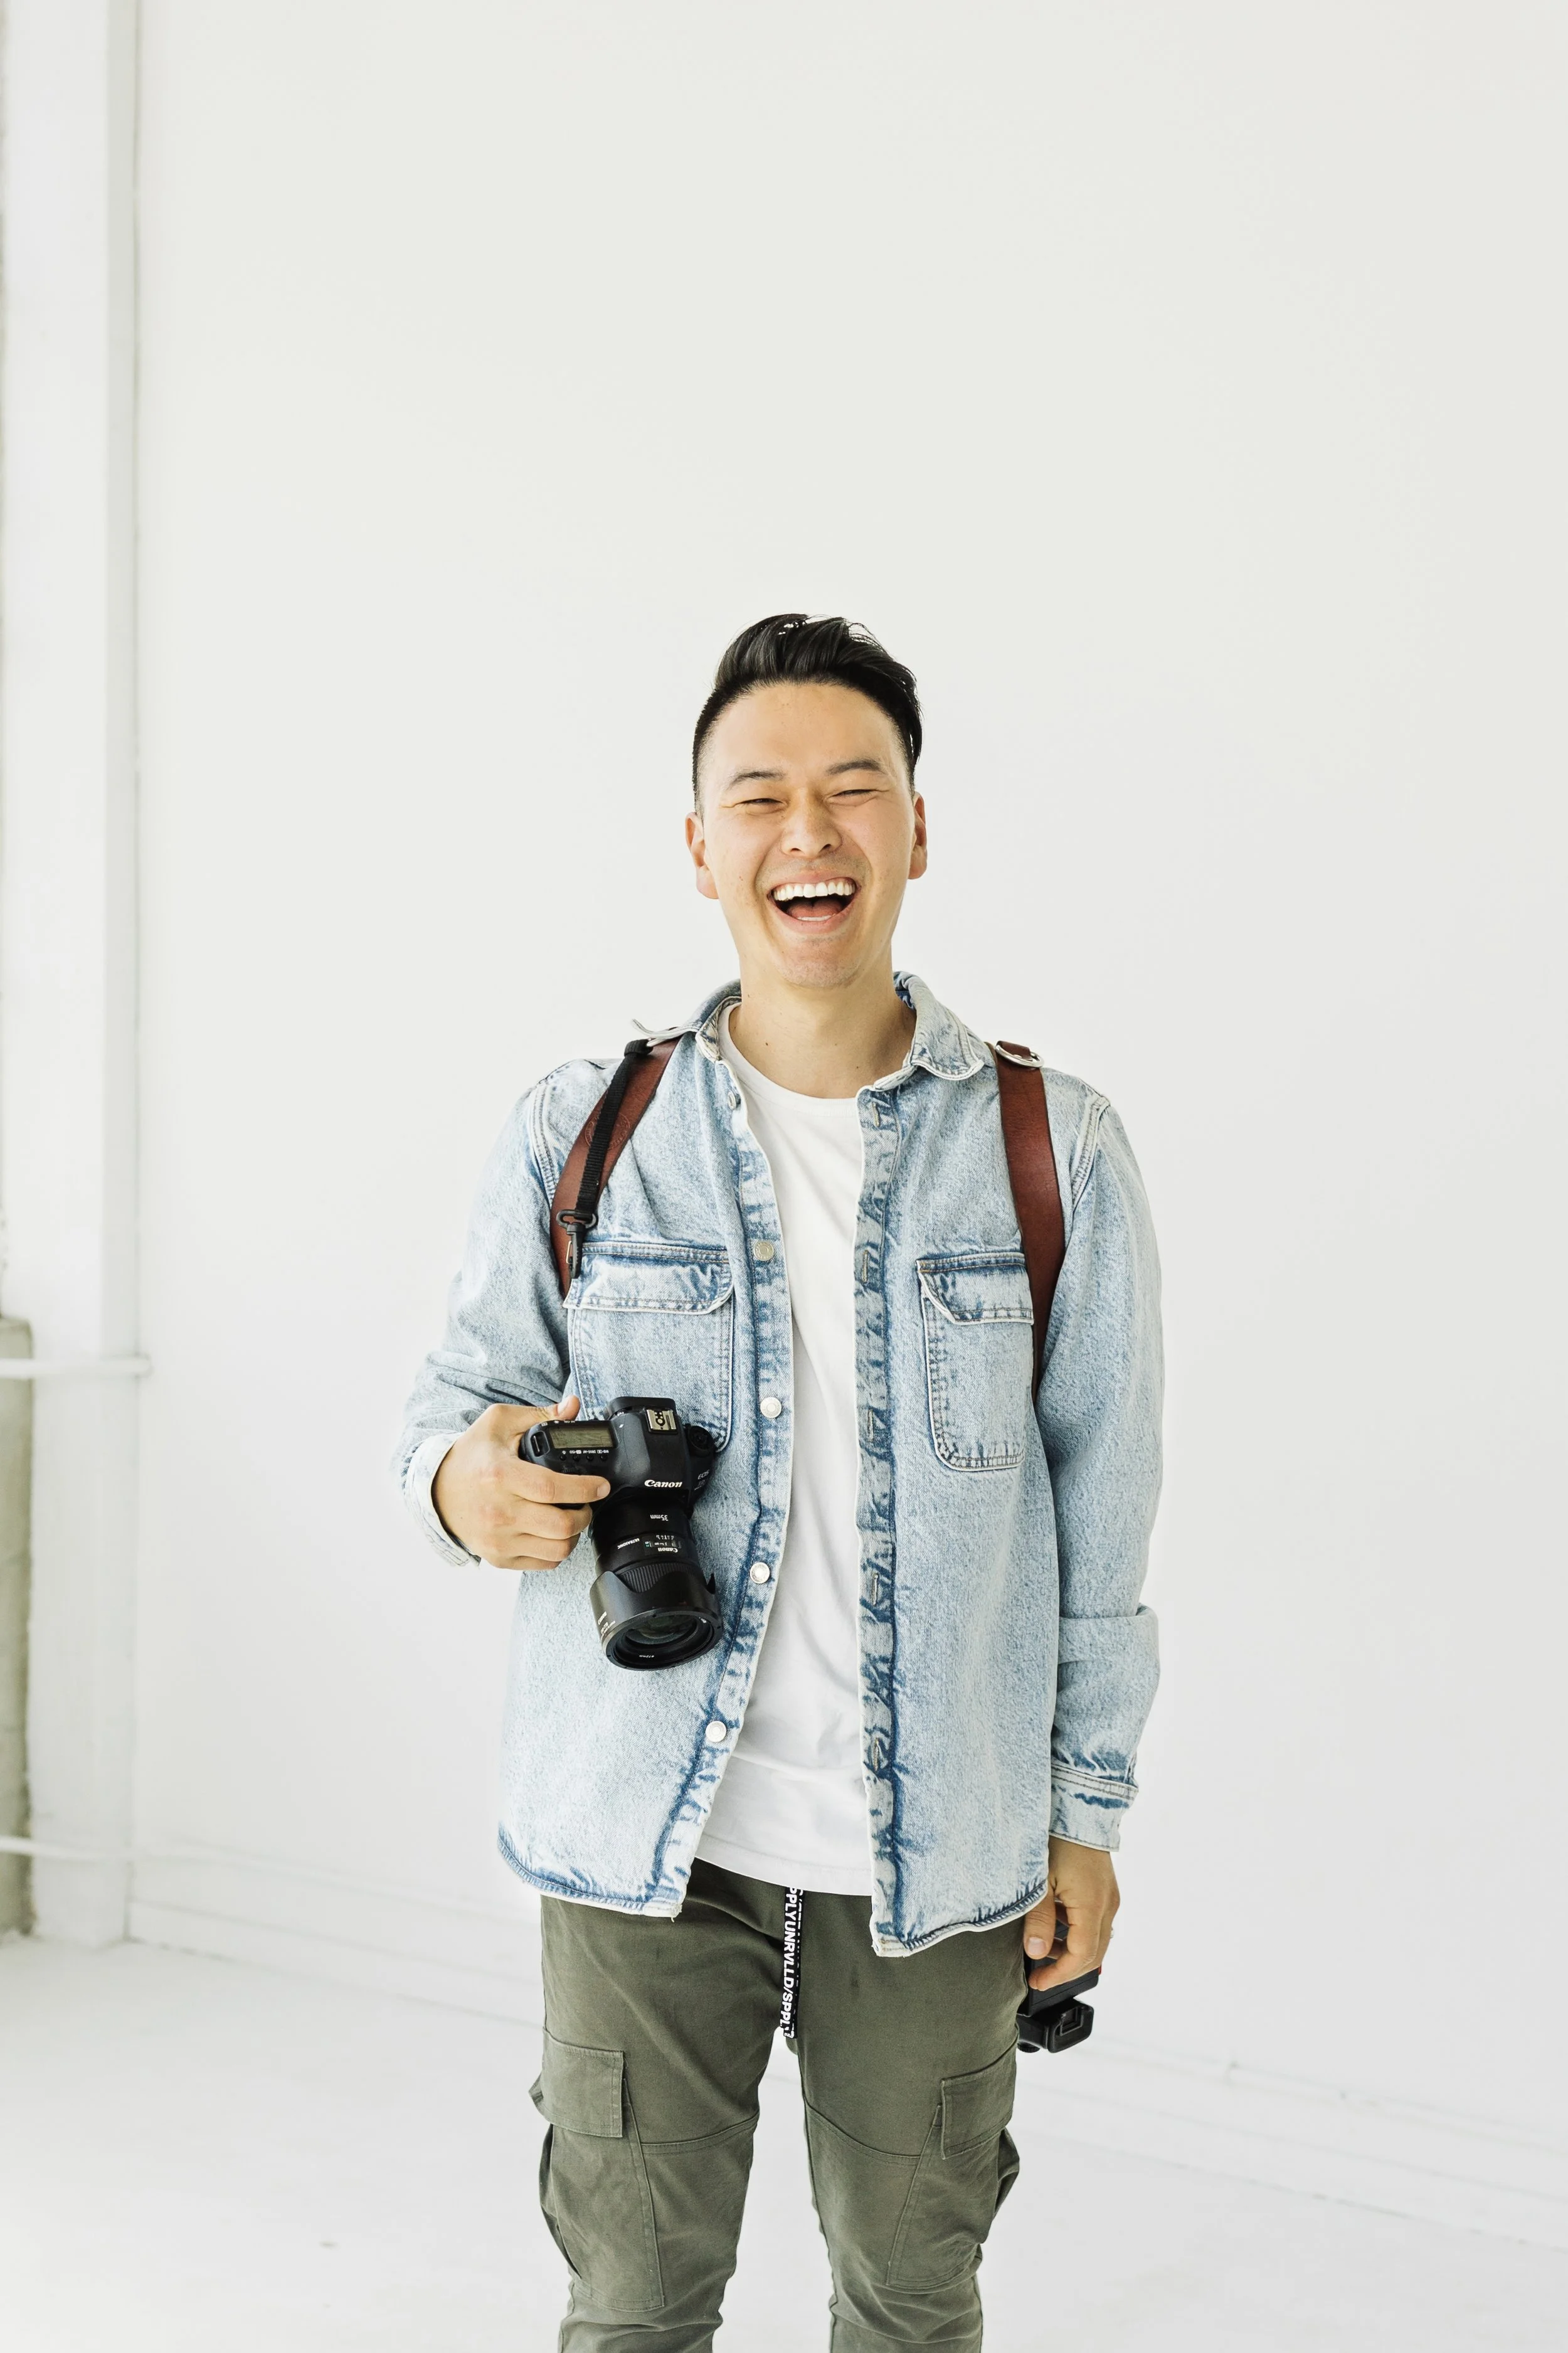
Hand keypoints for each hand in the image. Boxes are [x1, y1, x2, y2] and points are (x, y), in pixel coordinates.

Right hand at [432, 1397, 609, 1569]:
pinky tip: (553, 1532)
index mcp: (499, 1475)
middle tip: (586, 1502)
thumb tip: (573, 1406)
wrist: (438, 1491)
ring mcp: (498, 1539)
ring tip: (571, 1517)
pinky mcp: (499, 1557)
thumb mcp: (499, 1423)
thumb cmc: (471, 1456)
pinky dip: (557, 1549)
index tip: (600, 1485)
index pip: (552, 1488)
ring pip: (557, 1549)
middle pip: (560, 1525)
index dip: (584, 1488)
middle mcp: (498, 1511)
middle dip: (585, 1514)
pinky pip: (544, 1562)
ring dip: (574, 1533)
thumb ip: (539, 1414)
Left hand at [1022, 1836, 1119, 1992]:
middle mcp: (1108, 1904)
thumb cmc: (1058, 1837)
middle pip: (1093, 1953)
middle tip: (1040, 1975)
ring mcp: (1109, 1895)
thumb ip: (1039, 1920)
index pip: (1082, 1957)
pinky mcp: (1105, 1887)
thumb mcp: (1039, 1881)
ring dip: (1072, 1950)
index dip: (1059, 1975)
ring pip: (1096, 1938)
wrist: (1078, 1804)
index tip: (1037, 1982)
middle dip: (1067, 1969)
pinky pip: (1096, 1920)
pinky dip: (1076, 1931)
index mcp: (1093, 1906)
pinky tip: (1055, 1923)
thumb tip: (1036, 1953)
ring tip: (1043, 1948)